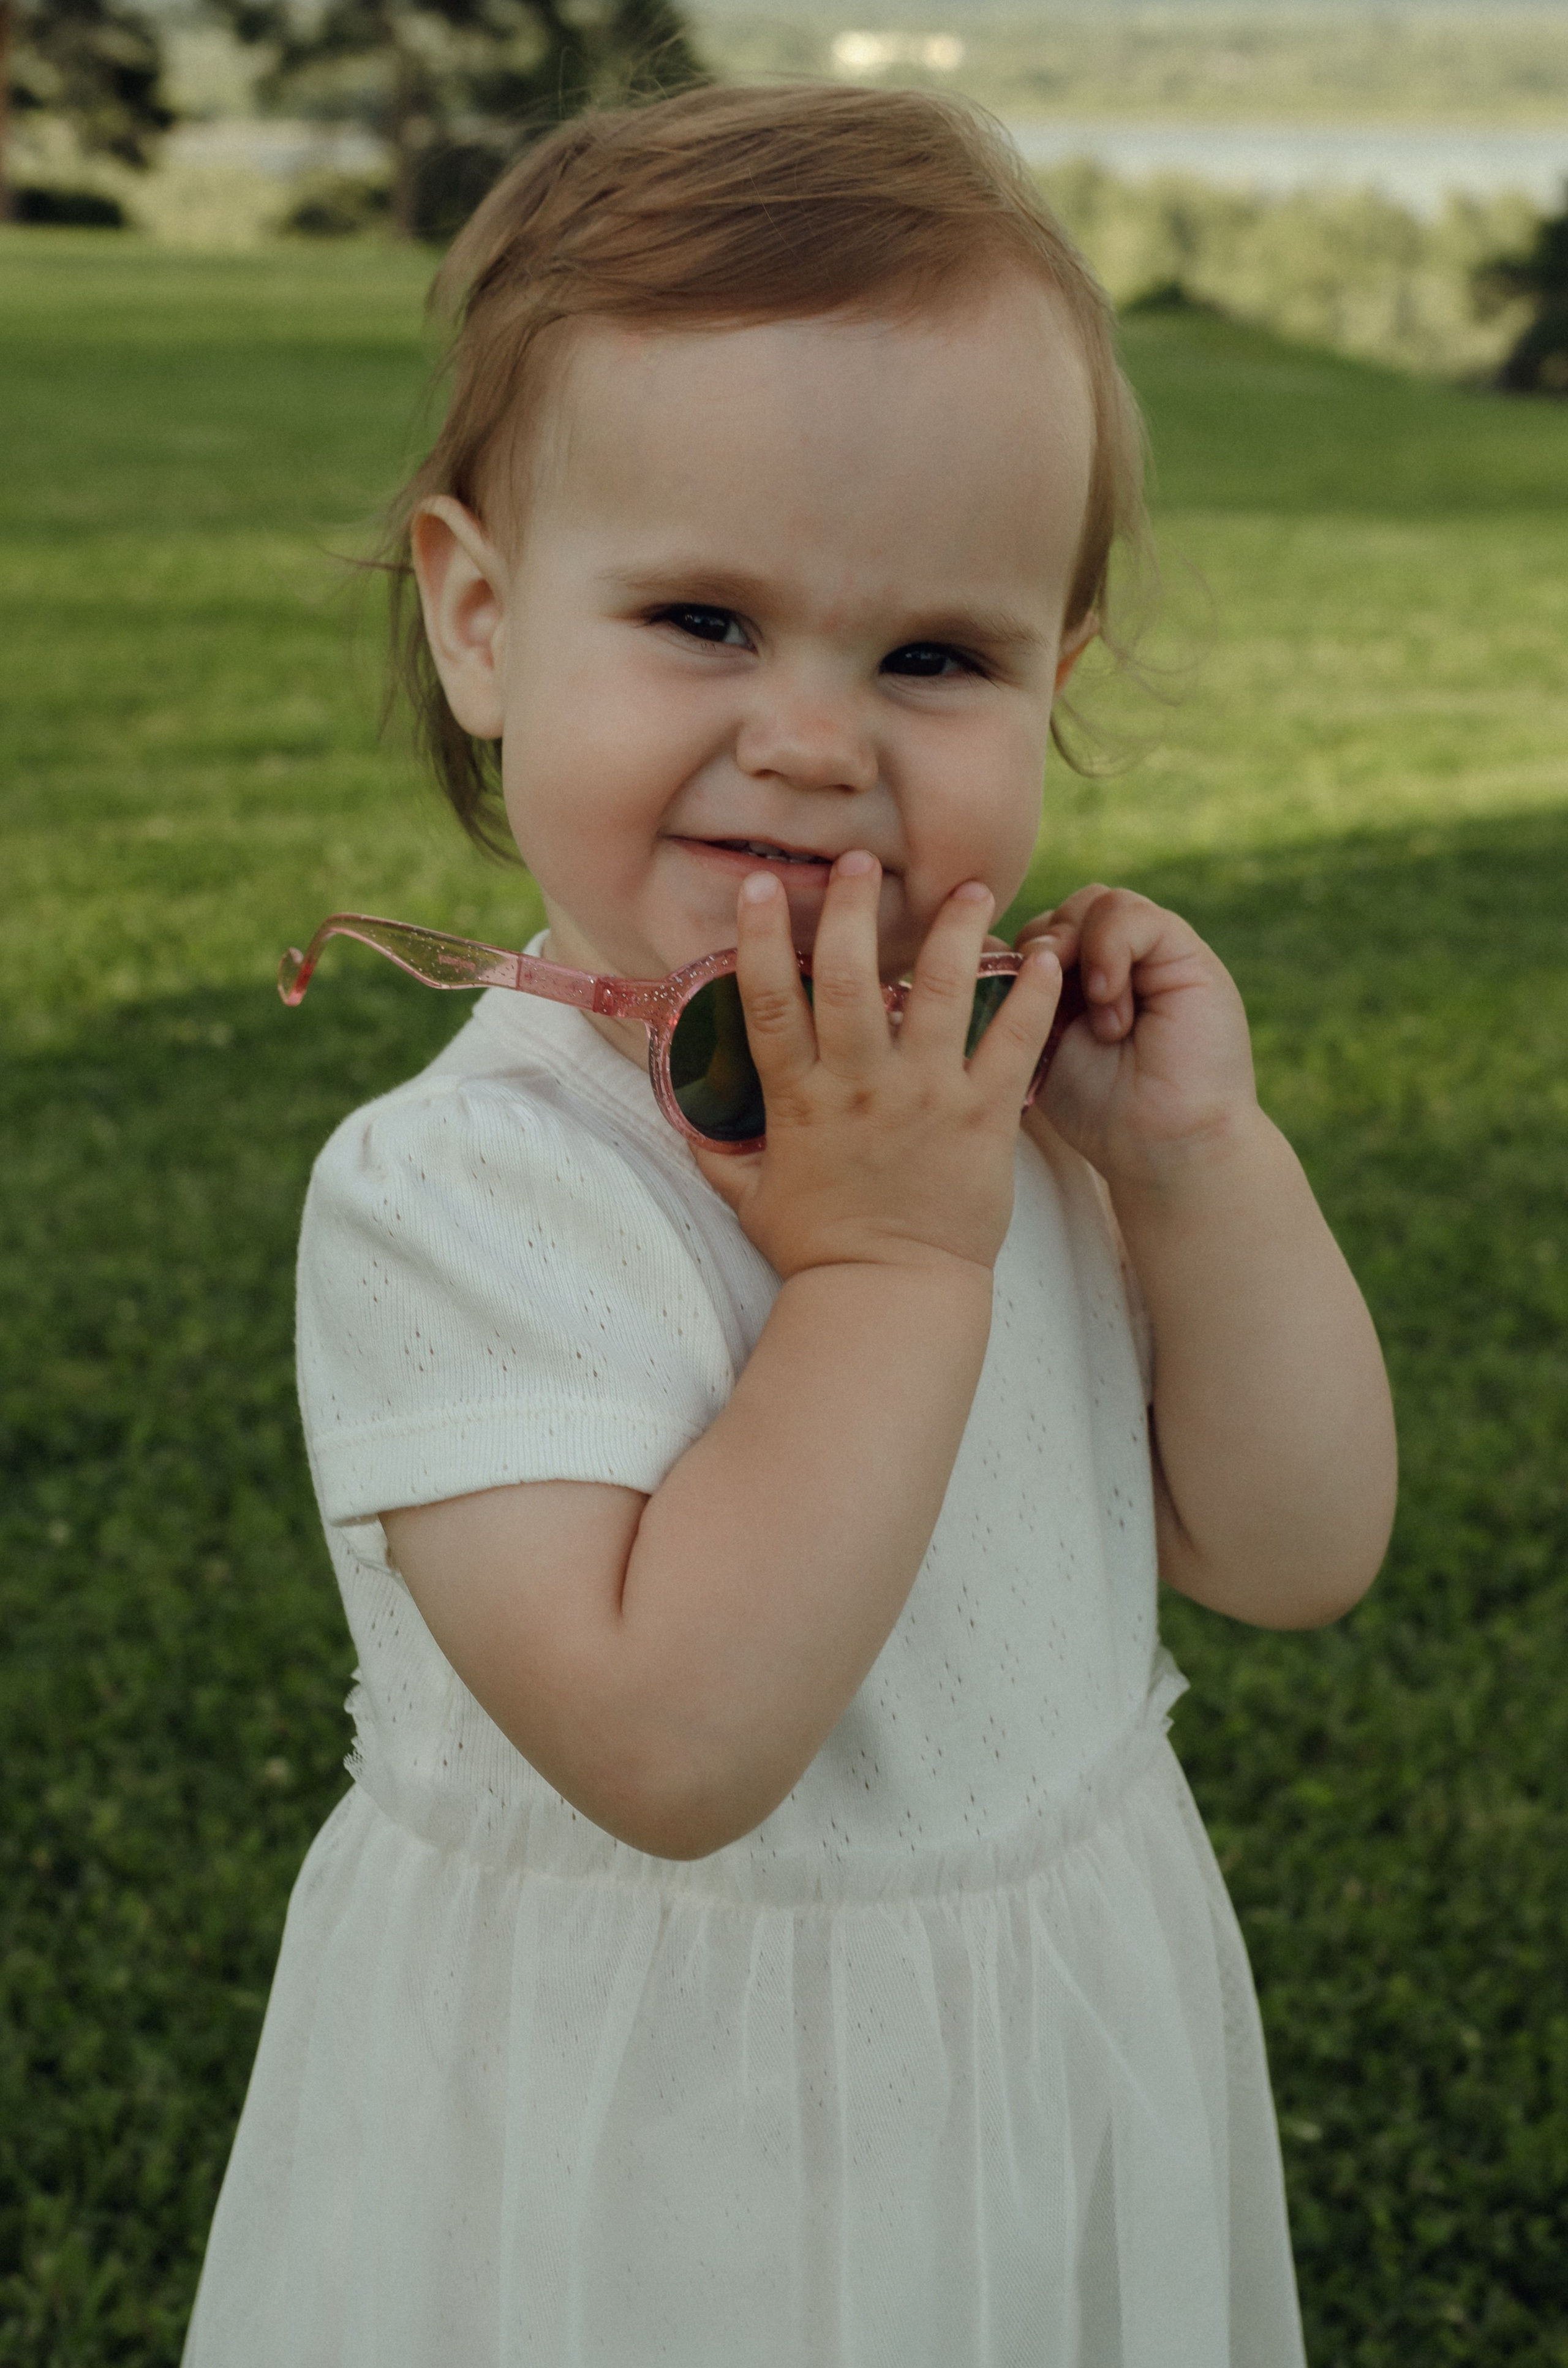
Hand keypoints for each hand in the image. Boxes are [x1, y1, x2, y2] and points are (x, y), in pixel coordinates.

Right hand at [693, 853, 1063, 1280]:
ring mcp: (926, 1099)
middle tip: (862, 859)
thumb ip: (717, 1151)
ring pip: (939, 996)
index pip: (772, 1004)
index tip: (763, 885)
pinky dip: (1031, 1000)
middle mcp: (860, 1087)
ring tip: (971, 886)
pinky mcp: (983, 1120)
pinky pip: (1012, 1046)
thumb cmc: (818, 1250)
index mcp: (801, 1100)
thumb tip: (679, 1115)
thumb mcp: (750, 1198)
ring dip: (956, 934)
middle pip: (850, 979)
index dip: (764, 939)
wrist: (891, 1298)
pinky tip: (1042, 959)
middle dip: (855, 911)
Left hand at [1016, 885, 1259, 1189]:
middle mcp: (1119, 961)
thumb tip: (979, 946)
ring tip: (1091, 1008)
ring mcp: (1153, 954)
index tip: (1014, 1005)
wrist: (1164, 1145)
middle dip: (1043, 947)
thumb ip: (1018, 996)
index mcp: (1082, 983)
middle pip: (1064, 909)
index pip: (1038, 932)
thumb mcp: (1042, 1043)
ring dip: (1078, 951)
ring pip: (1095, 902)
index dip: (1018, 955)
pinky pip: (1130, 914)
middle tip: (1047, 999)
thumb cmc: (1100, 1108)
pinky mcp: (1185, 953)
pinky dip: (1109, 949)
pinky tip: (1110, 1001)